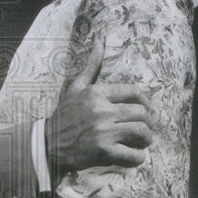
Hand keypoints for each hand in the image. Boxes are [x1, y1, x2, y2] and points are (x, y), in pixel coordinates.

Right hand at [45, 37, 154, 173]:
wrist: (49, 143)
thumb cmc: (66, 114)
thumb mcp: (76, 87)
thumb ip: (92, 64)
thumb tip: (100, 39)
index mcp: (97, 93)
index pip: (135, 92)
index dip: (146, 102)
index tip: (146, 109)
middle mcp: (102, 111)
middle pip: (141, 113)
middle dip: (148, 122)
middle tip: (145, 128)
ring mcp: (103, 133)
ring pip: (141, 132)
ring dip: (147, 139)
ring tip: (142, 141)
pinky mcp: (103, 153)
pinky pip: (133, 156)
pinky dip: (138, 158)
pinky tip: (134, 155)